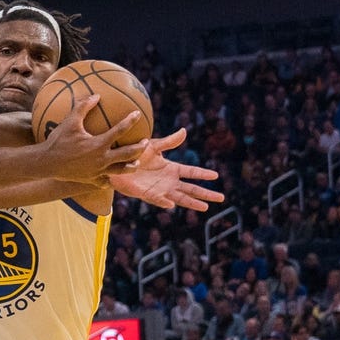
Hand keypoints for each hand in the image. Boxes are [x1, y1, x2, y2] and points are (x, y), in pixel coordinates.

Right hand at [42, 96, 147, 179]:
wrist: (46, 163)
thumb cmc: (57, 141)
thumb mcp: (69, 122)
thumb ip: (83, 107)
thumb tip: (96, 95)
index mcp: (99, 144)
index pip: (120, 130)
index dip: (130, 121)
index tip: (137, 114)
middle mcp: (102, 159)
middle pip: (128, 154)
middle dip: (139, 147)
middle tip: (145, 141)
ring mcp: (98, 172)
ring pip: (120, 170)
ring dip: (131, 166)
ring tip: (136, 163)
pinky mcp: (91, 180)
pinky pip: (105, 182)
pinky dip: (111, 179)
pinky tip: (112, 177)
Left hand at [108, 129, 224, 209]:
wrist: (117, 164)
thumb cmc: (135, 154)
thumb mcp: (153, 146)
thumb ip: (169, 142)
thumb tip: (184, 131)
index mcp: (171, 169)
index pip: (191, 172)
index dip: (203, 174)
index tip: (216, 176)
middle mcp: (168, 181)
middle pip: (191, 188)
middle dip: (206, 193)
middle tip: (221, 198)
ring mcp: (159, 189)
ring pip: (180, 197)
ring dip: (192, 202)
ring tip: (206, 208)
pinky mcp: (147, 194)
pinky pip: (157, 199)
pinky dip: (164, 202)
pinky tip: (172, 204)